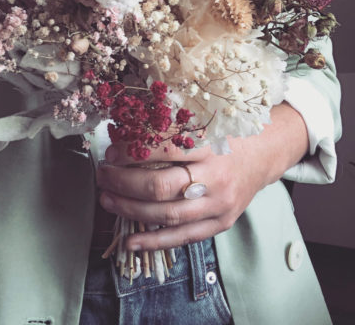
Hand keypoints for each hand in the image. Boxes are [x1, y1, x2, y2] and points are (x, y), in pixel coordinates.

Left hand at [97, 140, 266, 251]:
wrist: (262, 155)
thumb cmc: (226, 136)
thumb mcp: (203, 125)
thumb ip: (171, 130)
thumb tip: (125, 136)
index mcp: (210, 146)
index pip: (165, 150)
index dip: (133, 152)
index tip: (112, 151)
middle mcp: (215, 177)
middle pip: (161, 186)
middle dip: (124, 183)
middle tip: (103, 176)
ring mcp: (218, 204)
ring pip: (167, 215)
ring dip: (131, 210)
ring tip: (107, 200)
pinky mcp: (221, 223)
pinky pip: (183, 238)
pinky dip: (154, 241)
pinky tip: (130, 242)